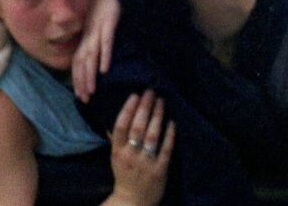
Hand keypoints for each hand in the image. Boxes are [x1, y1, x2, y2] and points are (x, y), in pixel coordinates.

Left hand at [72, 0, 119, 102]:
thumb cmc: (104, 4)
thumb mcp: (98, 25)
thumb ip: (96, 40)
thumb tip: (97, 59)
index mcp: (86, 36)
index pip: (78, 61)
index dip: (78, 78)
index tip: (80, 95)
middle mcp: (89, 35)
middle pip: (82, 62)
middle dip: (82, 82)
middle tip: (84, 100)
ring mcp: (98, 29)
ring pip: (91, 55)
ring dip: (90, 74)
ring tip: (91, 91)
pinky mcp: (109, 22)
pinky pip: (106, 41)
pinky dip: (105, 56)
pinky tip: (105, 69)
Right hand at [107, 91, 173, 205]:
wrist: (133, 202)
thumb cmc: (124, 175)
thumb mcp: (115, 157)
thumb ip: (116, 138)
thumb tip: (118, 115)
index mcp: (118, 151)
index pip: (121, 126)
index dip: (127, 109)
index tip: (134, 95)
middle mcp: (131, 155)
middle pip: (137, 128)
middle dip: (144, 108)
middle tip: (150, 92)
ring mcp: (146, 163)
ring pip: (152, 136)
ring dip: (157, 116)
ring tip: (161, 101)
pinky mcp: (160, 170)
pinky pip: (166, 149)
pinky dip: (169, 134)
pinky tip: (172, 122)